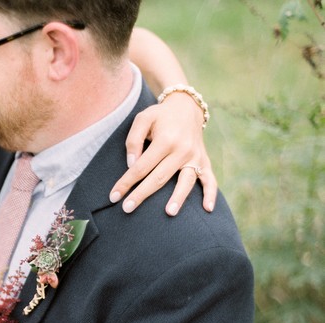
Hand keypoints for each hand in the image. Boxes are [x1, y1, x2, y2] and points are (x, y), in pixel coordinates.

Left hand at [110, 92, 217, 215]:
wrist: (187, 107)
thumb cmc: (160, 116)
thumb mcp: (142, 119)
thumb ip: (134, 140)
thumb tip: (131, 165)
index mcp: (166, 140)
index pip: (141, 167)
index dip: (126, 182)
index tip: (114, 196)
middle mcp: (182, 150)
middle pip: (159, 177)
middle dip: (142, 194)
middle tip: (127, 209)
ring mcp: (195, 157)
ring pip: (186, 181)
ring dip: (178, 198)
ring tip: (169, 213)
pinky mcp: (204, 161)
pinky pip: (210, 179)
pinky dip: (211, 194)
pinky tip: (208, 209)